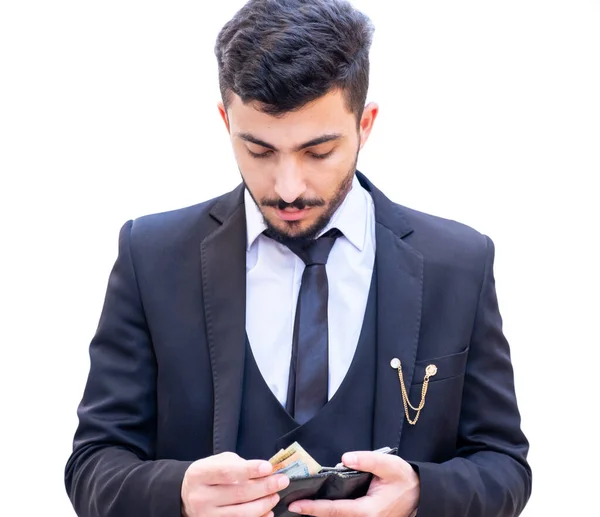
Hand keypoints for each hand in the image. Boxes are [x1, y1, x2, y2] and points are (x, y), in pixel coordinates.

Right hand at [181, 451, 289, 516]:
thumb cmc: (208, 475)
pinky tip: (268, 511)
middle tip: (282, 480)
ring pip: (242, 513)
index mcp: (200, 474)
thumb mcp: (217, 462)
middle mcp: (201, 497)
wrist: (186, 496)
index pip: (227, 472)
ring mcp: (206, 516)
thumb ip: (237, 464)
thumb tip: (264, 471)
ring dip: (264, 504)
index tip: (269, 467)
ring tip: (275, 495)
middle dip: (265, 487)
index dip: (250, 470)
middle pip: (238, 493)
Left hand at [288, 451, 418, 516]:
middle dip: (310, 513)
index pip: (335, 510)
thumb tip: (344, 458)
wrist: (420, 493)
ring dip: (319, 514)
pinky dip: (329, 513)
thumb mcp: (389, 465)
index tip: (296, 505)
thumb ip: (367, 460)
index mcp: (368, 510)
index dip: (314, 509)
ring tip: (298, 505)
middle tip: (289, 504)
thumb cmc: (404, 478)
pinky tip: (317, 506)